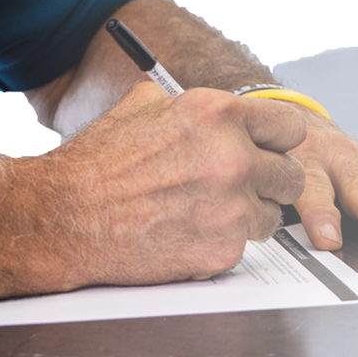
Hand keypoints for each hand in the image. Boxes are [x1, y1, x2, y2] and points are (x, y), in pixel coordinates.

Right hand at [42, 81, 308, 286]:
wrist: (64, 217)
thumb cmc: (97, 164)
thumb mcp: (143, 106)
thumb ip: (193, 105)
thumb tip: (220, 110)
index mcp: (217, 114)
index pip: (290, 127)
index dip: (277, 141)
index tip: (269, 151)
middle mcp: (232, 158)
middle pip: (292, 176)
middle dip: (270, 182)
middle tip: (242, 187)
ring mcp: (231, 208)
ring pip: (272, 217)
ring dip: (248, 216)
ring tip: (206, 212)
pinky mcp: (222, 250)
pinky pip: (243, 249)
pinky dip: (221, 244)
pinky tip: (187, 234)